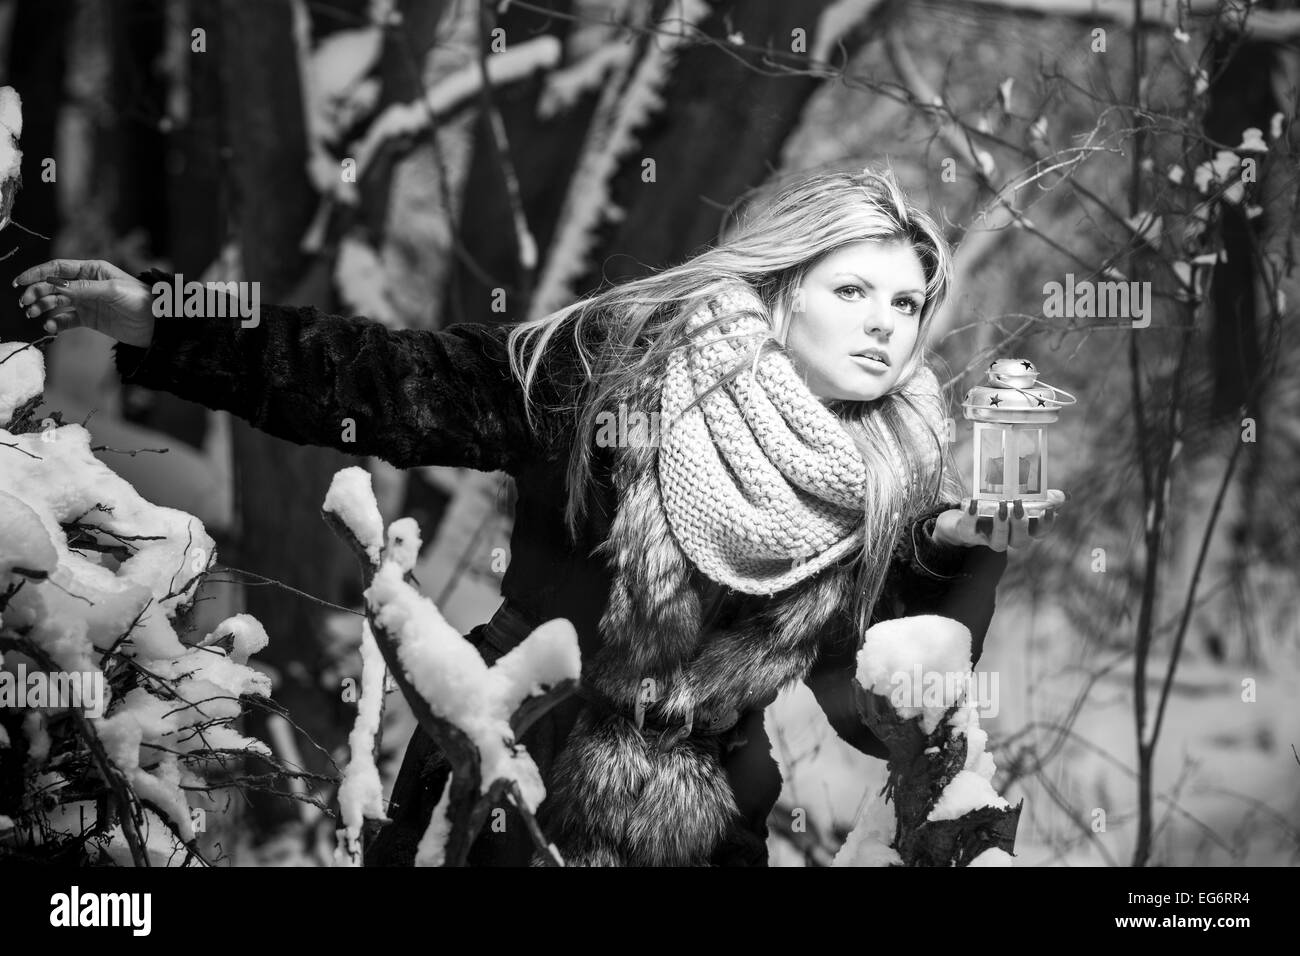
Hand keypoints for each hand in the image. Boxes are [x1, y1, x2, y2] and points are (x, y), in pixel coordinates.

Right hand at [15, 259, 155, 347]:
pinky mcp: (90, 319)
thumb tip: (56, 285)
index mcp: (92, 270)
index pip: (58, 268)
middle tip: (26, 304)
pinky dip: (55, 323)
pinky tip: (50, 327)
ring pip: (56, 303)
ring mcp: (87, 302)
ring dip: (42, 308)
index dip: (37, 273)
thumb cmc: (141, 299)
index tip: (20, 282)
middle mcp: (87, 284)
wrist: (158, 324)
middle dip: (37, 293)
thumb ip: (83, 288)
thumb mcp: (112, 290)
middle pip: (53, 286)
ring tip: (34, 315)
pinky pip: (66, 320)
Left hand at [932, 490, 1066, 551]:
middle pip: (1020, 542)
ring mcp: (986, 539)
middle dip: (1021, 525)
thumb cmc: (996, 505)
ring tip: (1000, 507)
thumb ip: (1040, 498)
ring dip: (1001, 526)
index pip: (1040, 533)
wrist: (963, 513)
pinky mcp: (966, 533)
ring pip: (998, 544)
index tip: (1048, 511)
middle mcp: (1007, 538)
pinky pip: (968, 531)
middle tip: (1018, 506)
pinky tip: (972, 503)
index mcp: (1022, 528)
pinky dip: (970, 517)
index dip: (1046, 525)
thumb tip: (1065, 496)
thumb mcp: (1017, 499)